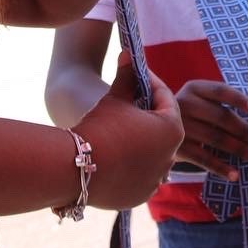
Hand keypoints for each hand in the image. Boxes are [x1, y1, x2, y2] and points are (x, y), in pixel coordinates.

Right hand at [77, 61, 183, 210]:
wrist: (75, 168)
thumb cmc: (100, 127)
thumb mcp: (115, 98)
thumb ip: (126, 77)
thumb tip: (128, 53)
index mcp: (171, 129)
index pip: (166, 98)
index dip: (151, 82)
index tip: (139, 74)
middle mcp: (171, 156)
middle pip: (162, 127)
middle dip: (148, 113)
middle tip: (132, 99)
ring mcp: (157, 179)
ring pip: (154, 153)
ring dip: (143, 140)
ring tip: (124, 129)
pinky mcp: (142, 194)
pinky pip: (143, 173)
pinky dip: (134, 163)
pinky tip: (118, 154)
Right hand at [173, 80, 247, 179]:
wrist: (158, 129)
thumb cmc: (194, 113)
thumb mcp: (202, 100)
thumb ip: (222, 104)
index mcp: (195, 88)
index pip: (220, 91)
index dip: (239, 99)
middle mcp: (185, 104)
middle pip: (220, 117)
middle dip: (243, 129)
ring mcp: (180, 126)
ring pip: (214, 138)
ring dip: (238, 149)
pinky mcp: (177, 147)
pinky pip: (203, 158)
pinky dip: (220, 167)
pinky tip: (235, 175)